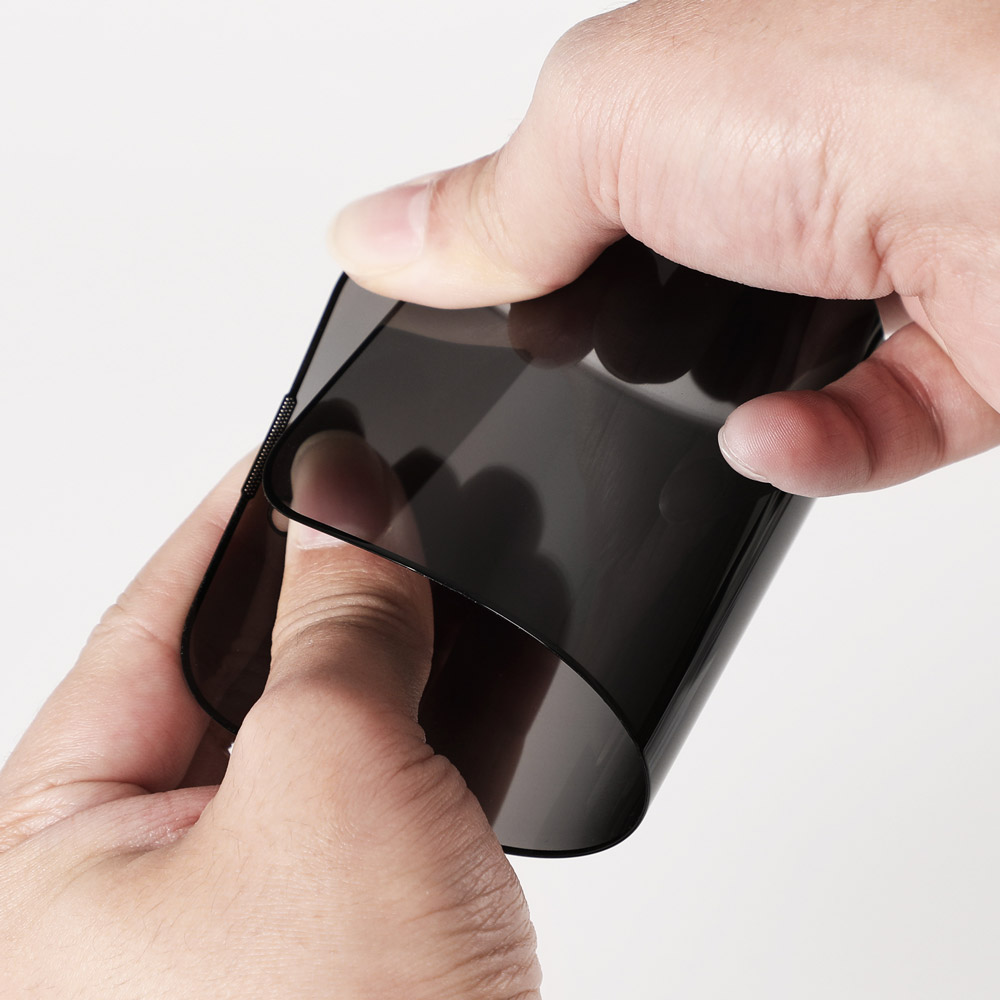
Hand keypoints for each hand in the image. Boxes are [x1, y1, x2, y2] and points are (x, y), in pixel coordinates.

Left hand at [0, 455, 539, 998]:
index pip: (147, 624)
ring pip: (325, 720)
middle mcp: (144, 877)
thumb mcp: (331, 778)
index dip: (239, 522)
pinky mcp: (345, 915)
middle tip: (387, 501)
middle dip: (325, 581)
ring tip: (439, 564)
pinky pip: (386, 777)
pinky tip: (481, 657)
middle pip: (239, 667)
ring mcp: (253, 899)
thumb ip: (340, 621)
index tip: (307, 448)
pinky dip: (438, 712)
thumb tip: (345, 494)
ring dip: (391, 642)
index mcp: (63, 847)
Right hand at [328, 0, 999, 496]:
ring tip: (687, 409)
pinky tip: (771, 440)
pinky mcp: (961, 348)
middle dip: (628, 345)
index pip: (594, 185)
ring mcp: (885, 259)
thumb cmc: (878, 87)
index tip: (484, 307)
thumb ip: (494, 198)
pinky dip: (812, 450)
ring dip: (716, 405)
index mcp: (710, 97)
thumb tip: (376, 233)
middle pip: (681, 290)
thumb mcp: (607, 125)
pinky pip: (862, 432)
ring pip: (771, 369)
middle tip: (584, 371)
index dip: (533, 247)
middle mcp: (806, 169)